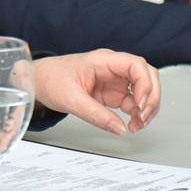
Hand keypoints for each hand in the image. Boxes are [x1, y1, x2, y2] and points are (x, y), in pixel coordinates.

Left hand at [34, 49, 160, 134]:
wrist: (39, 82)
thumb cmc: (51, 80)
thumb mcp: (71, 99)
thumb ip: (96, 115)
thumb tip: (120, 129)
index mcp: (103, 60)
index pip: (136, 64)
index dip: (145, 83)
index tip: (140, 103)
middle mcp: (113, 68)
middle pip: (147, 76)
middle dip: (151, 97)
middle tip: (142, 116)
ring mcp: (115, 81)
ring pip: (144, 90)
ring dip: (147, 108)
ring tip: (137, 125)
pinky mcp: (113, 94)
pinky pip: (134, 102)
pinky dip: (138, 114)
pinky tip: (132, 125)